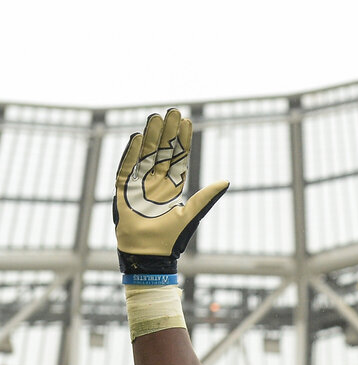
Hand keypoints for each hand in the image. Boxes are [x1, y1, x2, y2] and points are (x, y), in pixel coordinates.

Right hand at [113, 108, 228, 282]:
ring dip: (151, 136)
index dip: (182, 140)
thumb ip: (207, 197)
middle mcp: (156, 183)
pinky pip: (128, 167)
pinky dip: (132, 152)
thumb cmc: (172, 239)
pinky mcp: (124, 190)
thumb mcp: (192, 213)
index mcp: (172, 187)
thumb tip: (226, 181)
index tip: (187, 122)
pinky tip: (138, 136)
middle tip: (173, 111)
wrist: (150, 254)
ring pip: (146, 154)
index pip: (178, 158)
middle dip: (167, 132)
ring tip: (156, 116)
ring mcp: (139, 184)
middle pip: (162, 151)